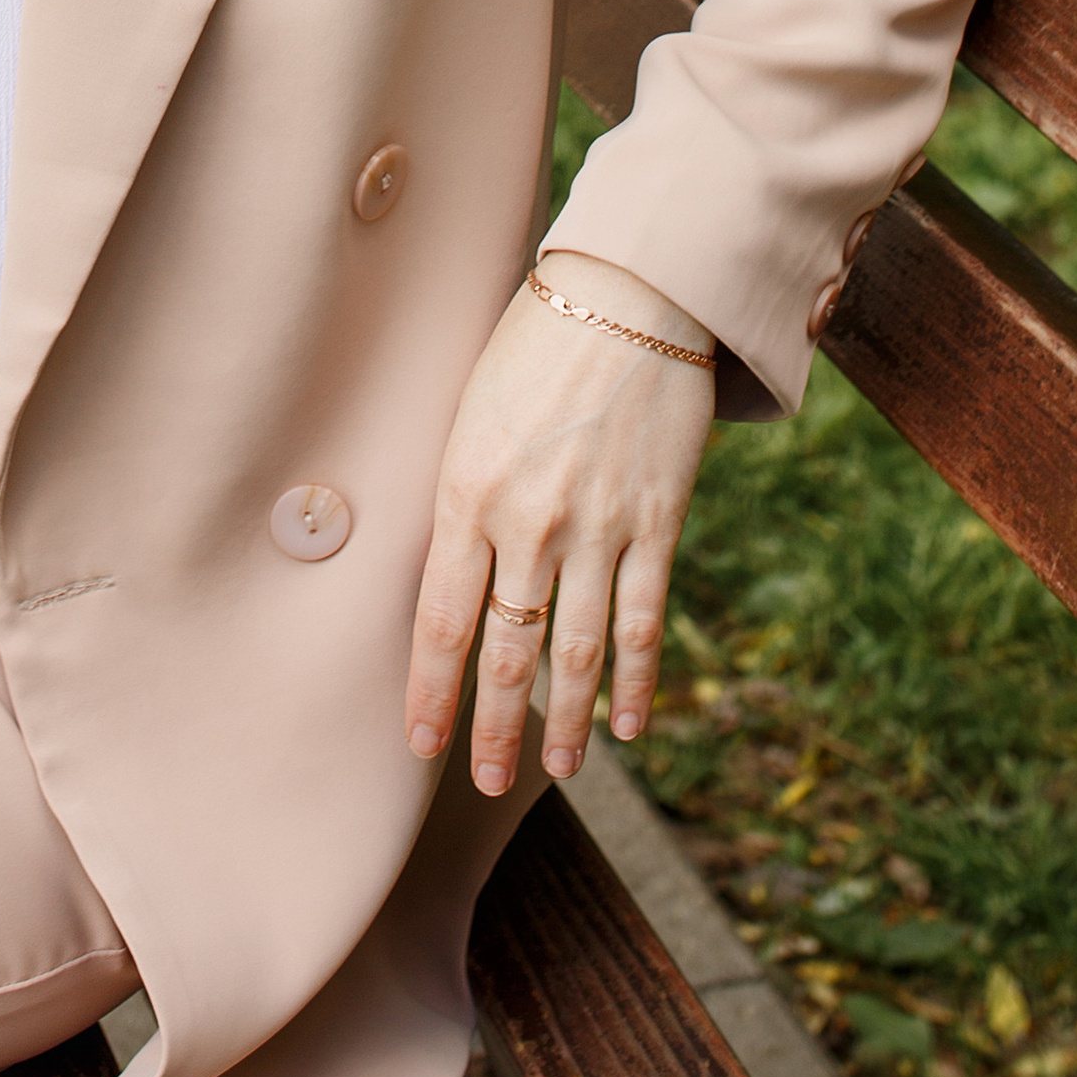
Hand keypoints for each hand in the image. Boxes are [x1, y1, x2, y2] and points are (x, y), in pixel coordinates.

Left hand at [405, 253, 714, 797]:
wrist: (627, 296)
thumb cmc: (531, 345)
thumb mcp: (468, 413)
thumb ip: (458, 495)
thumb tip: (444, 569)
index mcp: (465, 490)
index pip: (438, 618)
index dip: (430, 690)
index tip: (421, 742)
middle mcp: (527, 522)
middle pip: (505, 652)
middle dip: (493, 726)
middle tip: (485, 780)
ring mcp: (596, 528)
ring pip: (574, 652)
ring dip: (562, 721)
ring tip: (551, 770)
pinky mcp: (655, 524)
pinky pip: (641, 623)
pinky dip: (634, 683)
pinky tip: (626, 726)